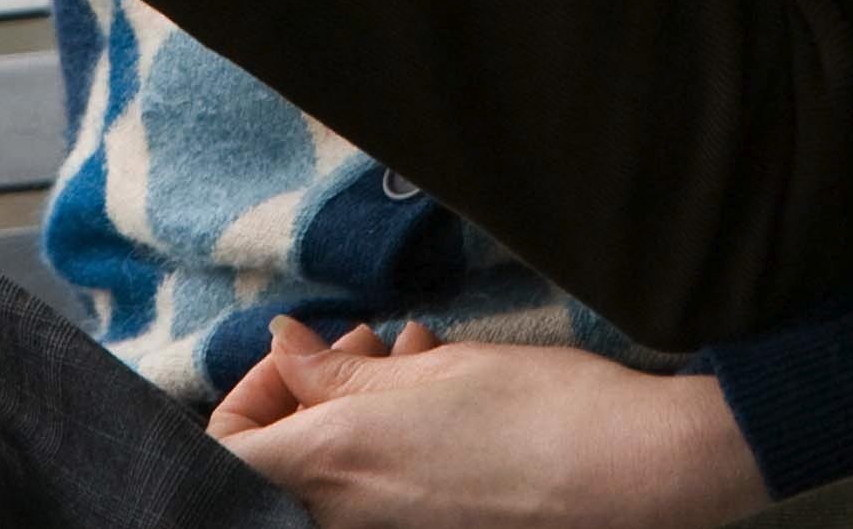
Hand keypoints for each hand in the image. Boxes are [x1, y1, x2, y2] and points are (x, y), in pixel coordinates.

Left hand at [211, 321, 763, 528]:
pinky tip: (441, 393)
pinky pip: (375, 496)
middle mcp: (348, 514)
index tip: (295, 355)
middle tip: (368, 341)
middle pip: (279, 463)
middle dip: (309, 391)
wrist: (629, 474)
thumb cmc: (538, 411)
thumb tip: (281, 348)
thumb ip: (337, 369)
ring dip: (354, 410)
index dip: (245, 397)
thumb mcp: (430, 370)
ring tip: (419, 353)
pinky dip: (387, 444)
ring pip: (332, 473)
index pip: (223, 452)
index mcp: (334, 461)